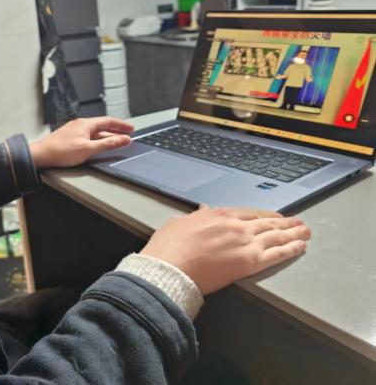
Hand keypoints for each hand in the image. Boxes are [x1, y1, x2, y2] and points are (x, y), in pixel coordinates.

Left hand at [30, 117, 133, 168]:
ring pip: (95, 132)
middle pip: (102, 126)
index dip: (122, 125)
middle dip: (116, 130)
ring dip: (107, 136)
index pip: (109, 121)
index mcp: (86, 124)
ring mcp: (74, 131)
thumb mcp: (89, 149)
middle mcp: (80, 125)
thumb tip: (124, 140)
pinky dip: (97, 139)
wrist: (40, 155)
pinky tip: (98, 145)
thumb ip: (108, 144)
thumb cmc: (61, 151)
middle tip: (126, 134)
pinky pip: (88, 136)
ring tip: (116, 141)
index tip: (131, 129)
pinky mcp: (69, 138)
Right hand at [140, 205, 310, 294]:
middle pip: (266, 222)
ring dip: (293, 233)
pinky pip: (276, 254)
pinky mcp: (250, 262)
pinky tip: (300, 247)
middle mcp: (236, 226)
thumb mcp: (180, 222)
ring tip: (305, 231)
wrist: (172, 267)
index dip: (264, 215)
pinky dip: (291, 249)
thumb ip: (195, 216)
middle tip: (298, 222)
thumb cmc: (170, 246)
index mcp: (219, 214)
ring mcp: (245, 243)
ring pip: (275, 235)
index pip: (249, 213)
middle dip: (284, 222)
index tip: (273, 216)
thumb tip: (201, 210)